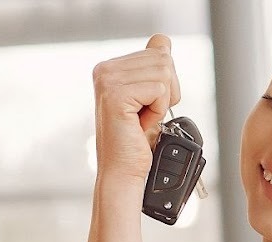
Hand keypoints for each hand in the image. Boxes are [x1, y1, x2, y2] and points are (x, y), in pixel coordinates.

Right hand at [91, 33, 182, 181]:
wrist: (123, 171)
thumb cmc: (136, 141)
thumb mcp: (150, 97)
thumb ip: (154, 68)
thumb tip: (162, 40)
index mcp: (110, 67)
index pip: (159, 49)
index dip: (165, 81)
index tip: (146, 104)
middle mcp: (104, 69)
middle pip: (163, 59)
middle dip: (166, 91)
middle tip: (145, 114)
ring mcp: (107, 80)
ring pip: (163, 73)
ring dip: (161, 103)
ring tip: (141, 119)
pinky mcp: (115, 95)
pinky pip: (159, 90)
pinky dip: (158, 110)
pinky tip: (140, 124)